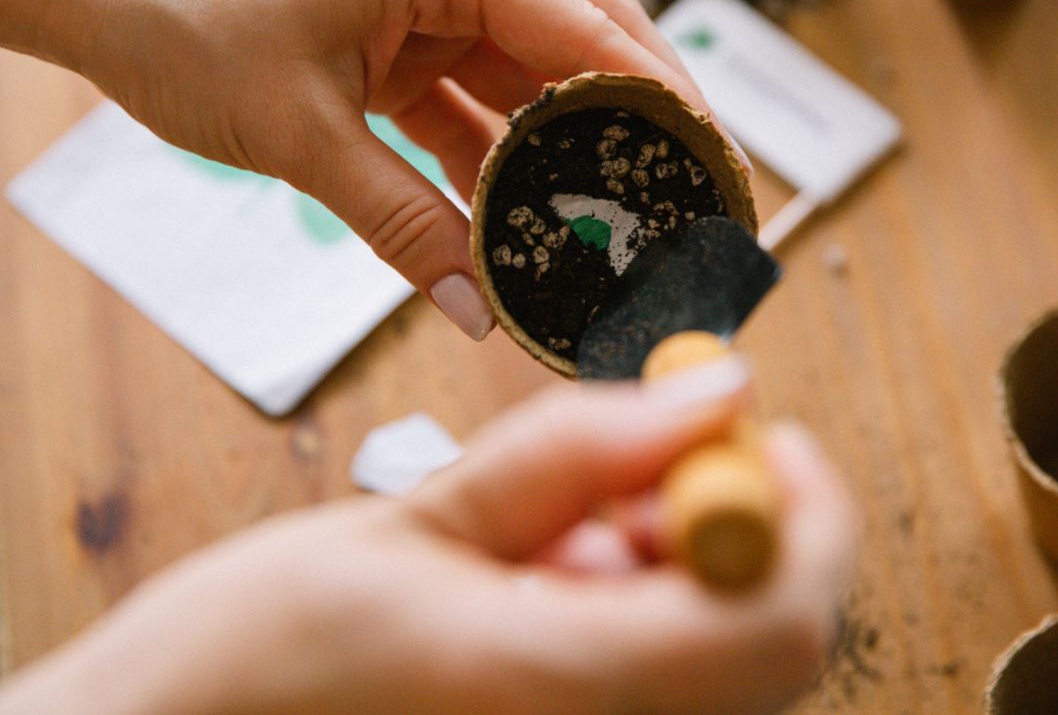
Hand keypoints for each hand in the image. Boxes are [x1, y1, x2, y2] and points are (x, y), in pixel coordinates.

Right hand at [0, 366, 856, 714]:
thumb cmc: (241, 667)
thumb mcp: (411, 523)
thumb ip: (574, 453)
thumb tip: (710, 390)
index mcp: (557, 701)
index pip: (777, 620)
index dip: (801, 506)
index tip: (747, 424)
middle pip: (767, 640)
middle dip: (714, 524)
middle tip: (606, 476)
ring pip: (719, 665)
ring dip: (664, 572)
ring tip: (533, 549)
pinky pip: (663, 693)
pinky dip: (632, 619)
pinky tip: (535, 598)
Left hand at [3, 0, 730, 338]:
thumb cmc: (184, 21)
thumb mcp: (299, 134)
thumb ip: (398, 224)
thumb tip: (477, 311)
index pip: (583, 24)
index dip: (657, 93)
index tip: (712, 155)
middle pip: (582, 38)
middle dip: (644, 111)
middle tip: (697, 182)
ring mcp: (427, 14)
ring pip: (531, 82)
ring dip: (573, 148)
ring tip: (626, 218)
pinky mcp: (399, 52)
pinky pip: (473, 112)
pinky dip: (501, 166)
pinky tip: (528, 222)